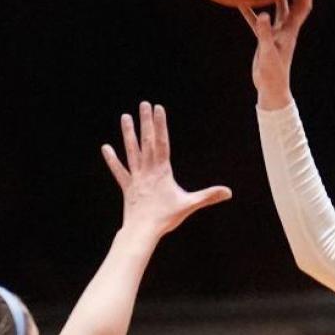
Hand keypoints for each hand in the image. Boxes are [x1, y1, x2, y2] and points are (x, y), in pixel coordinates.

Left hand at [100, 101, 229, 237]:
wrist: (142, 230)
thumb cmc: (166, 218)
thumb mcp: (189, 205)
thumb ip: (208, 196)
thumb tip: (228, 192)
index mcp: (162, 171)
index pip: (162, 142)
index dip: (160, 124)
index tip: (158, 108)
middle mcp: (147, 170)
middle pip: (147, 141)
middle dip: (146, 122)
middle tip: (144, 104)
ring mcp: (136, 177)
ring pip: (131, 151)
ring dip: (128, 134)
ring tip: (125, 117)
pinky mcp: (127, 187)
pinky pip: (119, 171)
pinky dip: (112, 160)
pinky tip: (106, 148)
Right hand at [243, 0, 315, 110]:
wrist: (271, 88)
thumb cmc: (273, 73)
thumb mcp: (268, 52)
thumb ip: (265, 33)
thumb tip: (263, 15)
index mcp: (291, 30)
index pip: (302, 5)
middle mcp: (286, 29)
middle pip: (293, 3)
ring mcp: (276, 33)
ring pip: (277, 9)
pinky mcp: (265, 39)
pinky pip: (258, 21)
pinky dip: (252, 11)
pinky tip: (241, 1)